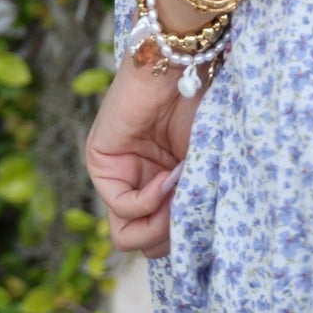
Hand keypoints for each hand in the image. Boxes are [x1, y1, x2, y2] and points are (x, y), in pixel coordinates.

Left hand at [85, 56, 199, 258]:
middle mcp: (139, 184)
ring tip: (182, 189)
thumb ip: (194, 205)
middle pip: (147, 246)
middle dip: (175, 234)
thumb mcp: (207, 168)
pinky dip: (150, 199)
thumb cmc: (207, 107)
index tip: (211, 212)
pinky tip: (169, 176)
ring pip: (128, 237)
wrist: (186, 64)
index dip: (187, 240)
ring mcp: (119, 176)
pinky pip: (123, 208)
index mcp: (165, 186)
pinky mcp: (101, 163)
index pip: (164, 242)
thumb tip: (185, 248)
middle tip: (196, 204)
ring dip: (161, 221)